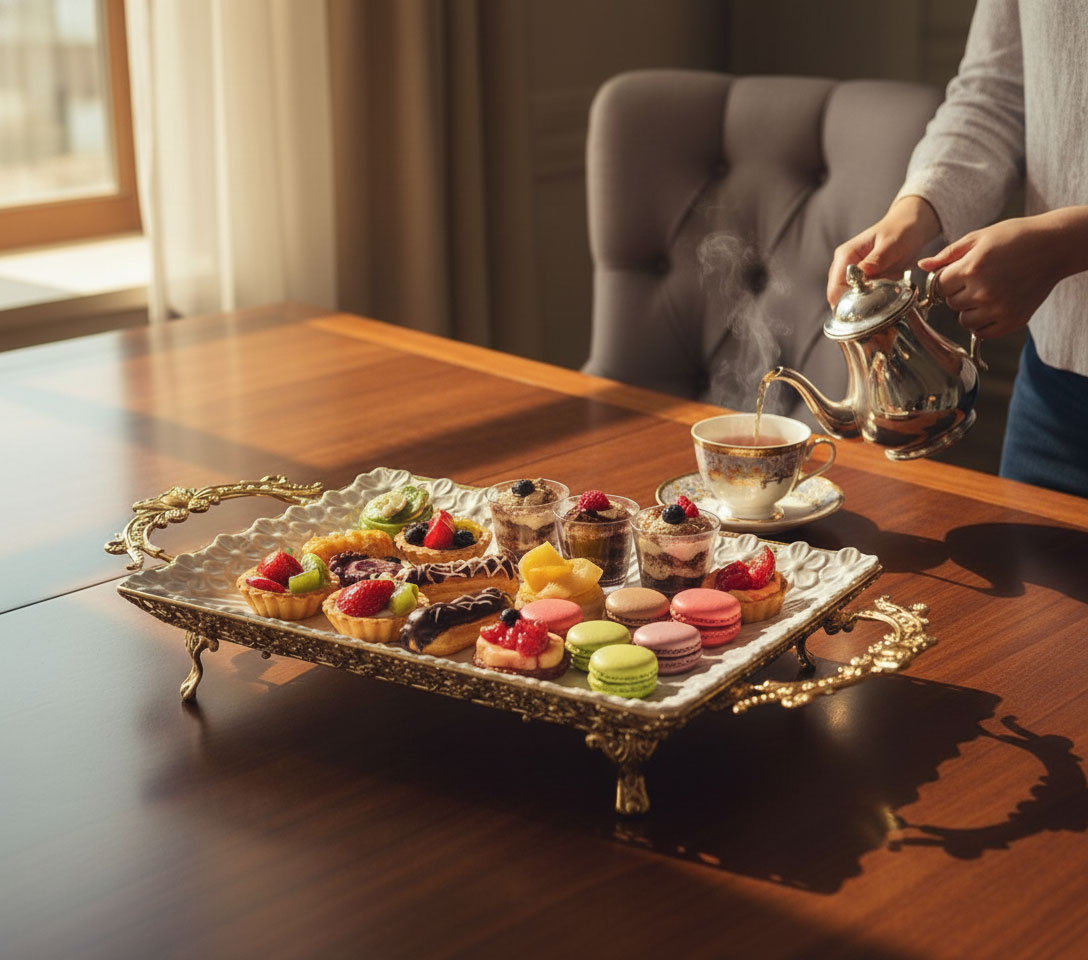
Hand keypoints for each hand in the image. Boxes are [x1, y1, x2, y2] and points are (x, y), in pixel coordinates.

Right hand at [827, 195, 941, 305]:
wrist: (911, 226)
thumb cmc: (901, 230)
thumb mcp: (891, 244)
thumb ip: (875, 260)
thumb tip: (860, 274)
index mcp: (845, 256)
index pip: (834, 288)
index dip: (844, 304)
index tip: (862, 313)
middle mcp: (844, 266)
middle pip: (839, 297)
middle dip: (854, 308)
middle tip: (875, 313)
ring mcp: (853, 274)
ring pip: (850, 299)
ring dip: (864, 306)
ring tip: (882, 306)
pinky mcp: (864, 280)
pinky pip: (863, 297)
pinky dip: (872, 302)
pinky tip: (884, 301)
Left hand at [918, 212, 1084, 339]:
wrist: (1054, 247)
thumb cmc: (1015, 237)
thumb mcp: (979, 237)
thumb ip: (948, 254)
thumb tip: (921, 266)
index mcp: (971, 268)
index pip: (939, 286)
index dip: (946, 280)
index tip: (958, 273)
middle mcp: (983, 291)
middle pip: (951, 303)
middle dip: (958, 293)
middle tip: (977, 279)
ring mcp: (999, 308)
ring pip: (964, 321)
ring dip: (969, 310)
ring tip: (986, 292)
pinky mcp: (1013, 320)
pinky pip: (982, 333)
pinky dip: (983, 324)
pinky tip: (993, 306)